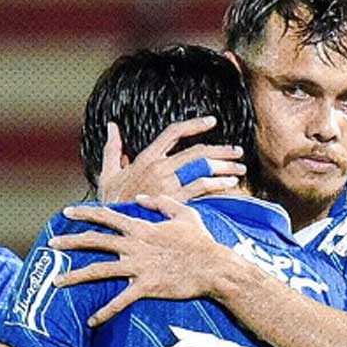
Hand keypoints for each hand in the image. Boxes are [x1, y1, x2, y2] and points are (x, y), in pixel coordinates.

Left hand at [49, 195, 230, 324]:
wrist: (215, 267)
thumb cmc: (201, 241)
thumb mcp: (183, 214)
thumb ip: (160, 203)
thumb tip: (141, 198)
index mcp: (141, 227)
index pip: (106, 216)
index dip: (85, 213)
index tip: (66, 212)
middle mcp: (134, 245)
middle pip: (94, 241)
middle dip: (70, 241)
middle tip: (51, 243)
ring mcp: (138, 266)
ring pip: (99, 270)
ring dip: (75, 277)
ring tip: (56, 282)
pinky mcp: (146, 287)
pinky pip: (120, 301)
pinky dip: (104, 312)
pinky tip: (91, 321)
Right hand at [97, 116, 245, 202]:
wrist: (111, 225)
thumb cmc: (110, 203)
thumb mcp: (107, 173)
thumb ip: (111, 148)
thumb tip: (111, 126)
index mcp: (146, 158)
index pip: (174, 132)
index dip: (195, 124)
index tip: (212, 121)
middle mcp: (159, 167)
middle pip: (197, 151)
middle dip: (221, 150)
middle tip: (237, 152)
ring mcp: (168, 184)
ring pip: (203, 167)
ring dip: (225, 167)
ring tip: (239, 169)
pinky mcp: (174, 200)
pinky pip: (201, 187)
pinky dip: (218, 183)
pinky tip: (229, 184)